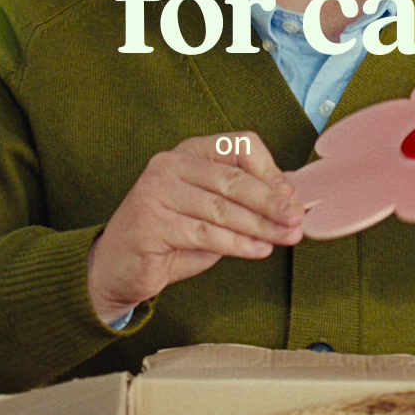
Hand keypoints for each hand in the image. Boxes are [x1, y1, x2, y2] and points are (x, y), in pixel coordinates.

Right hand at [87, 133, 303, 324]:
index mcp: (189, 152)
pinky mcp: (150, 222)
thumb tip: (291, 197)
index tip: (292, 195)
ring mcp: (156, 191)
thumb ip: (244, 201)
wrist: (118, 269)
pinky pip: (205, 233)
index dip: (269, 170)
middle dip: (271, 201)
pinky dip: (238, 244)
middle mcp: (169, 164)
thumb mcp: (211, 211)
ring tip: (286, 238)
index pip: (239, 145)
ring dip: (260, 226)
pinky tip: (259, 250)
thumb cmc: (171, 238)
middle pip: (233, 178)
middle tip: (296, 219)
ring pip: (222, 208)